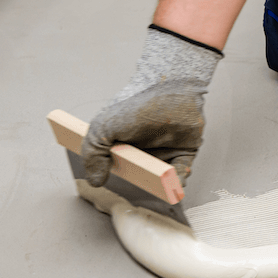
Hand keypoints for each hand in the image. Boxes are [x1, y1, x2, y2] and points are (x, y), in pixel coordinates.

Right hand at [81, 26, 221, 186]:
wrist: (170, 89)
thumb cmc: (137, 104)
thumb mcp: (103, 128)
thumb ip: (93, 154)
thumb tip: (94, 180)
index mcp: (122, 144)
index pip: (116, 167)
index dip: (115, 178)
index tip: (114, 186)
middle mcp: (143, 150)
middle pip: (140, 177)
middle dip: (140, 186)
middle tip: (139, 188)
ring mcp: (164, 151)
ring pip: (161, 178)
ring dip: (160, 187)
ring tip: (158, 189)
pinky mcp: (184, 151)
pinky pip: (181, 172)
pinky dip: (178, 181)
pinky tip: (172, 183)